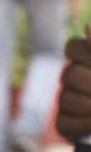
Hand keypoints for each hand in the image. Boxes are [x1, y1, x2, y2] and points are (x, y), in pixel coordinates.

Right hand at [57, 24, 90, 140]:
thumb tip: (87, 27)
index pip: (72, 47)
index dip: (85, 54)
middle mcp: (76, 78)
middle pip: (69, 74)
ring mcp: (68, 101)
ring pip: (65, 98)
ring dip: (89, 106)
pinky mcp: (65, 124)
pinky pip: (63, 120)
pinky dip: (84, 125)